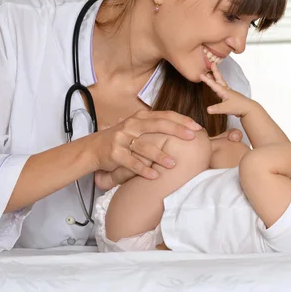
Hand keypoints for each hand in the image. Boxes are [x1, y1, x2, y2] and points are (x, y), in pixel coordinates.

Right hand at [95, 128, 245, 189]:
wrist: (93, 148)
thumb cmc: (123, 139)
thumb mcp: (139, 128)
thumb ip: (158, 127)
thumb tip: (186, 130)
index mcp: (141, 117)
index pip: (164, 115)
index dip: (181, 120)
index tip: (197, 127)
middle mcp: (132, 125)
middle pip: (157, 126)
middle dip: (176, 131)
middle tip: (192, 138)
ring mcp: (122, 138)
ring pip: (144, 146)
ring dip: (160, 155)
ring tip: (174, 163)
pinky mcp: (114, 153)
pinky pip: (130, 162)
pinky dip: (142, 169)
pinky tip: (154, 176)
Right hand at [200, 62, 256, 117]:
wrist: (249, 109)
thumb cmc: (238, 107)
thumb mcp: (226, 108)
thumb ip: (216, 109)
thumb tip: (207, 109)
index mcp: (224, 91)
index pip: (214, 84)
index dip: (207, 80)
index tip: (200, 74)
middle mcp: (226, 90)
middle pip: (219, 79)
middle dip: (215, 71)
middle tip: (212, 63)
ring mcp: (228, 93)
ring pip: (220, 83)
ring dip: (215, 78)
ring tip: (210, 74)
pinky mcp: (230, 97)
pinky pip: (222, 89)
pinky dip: (218, 85)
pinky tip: (216, 88)